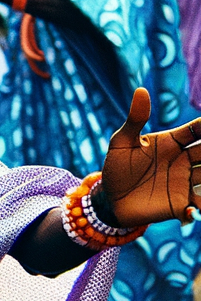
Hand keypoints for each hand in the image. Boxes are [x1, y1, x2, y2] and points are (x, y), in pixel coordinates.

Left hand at [101, 88, 200, 228]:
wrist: (109, 199)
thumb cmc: (116, 167)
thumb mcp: (122, 142)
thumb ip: (135, 119)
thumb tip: (141, 90)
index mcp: (172, 143)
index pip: (197, 131)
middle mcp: (184, 161)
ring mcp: (185, 182)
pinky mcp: (182, 204)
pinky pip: (199, 206)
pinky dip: (200, 208)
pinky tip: (193, 210)